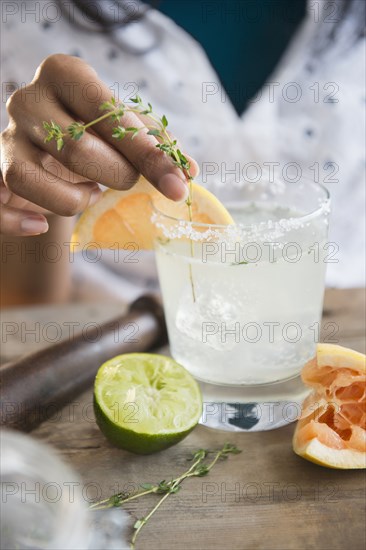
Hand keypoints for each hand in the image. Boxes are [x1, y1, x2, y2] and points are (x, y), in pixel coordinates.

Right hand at [0, 54, 197, 235]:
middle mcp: (29, 99)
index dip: (147, 154)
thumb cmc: (95, 135)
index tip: (178, 185)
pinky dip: (20, 220)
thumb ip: (157, 146)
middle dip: (115, 175)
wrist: (49, 150)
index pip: (108, 114)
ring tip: (91, 194)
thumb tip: (188, 172)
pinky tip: (41, 225)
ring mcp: (7, 137)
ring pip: (32, 178)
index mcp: (66, 75)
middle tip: (128, 182)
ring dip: (72, 199)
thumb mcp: (126, 131)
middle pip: (76, 147)